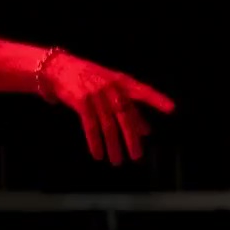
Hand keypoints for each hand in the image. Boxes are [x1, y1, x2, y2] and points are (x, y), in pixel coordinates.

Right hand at [41, 53, 174, 163]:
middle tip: (136, 156)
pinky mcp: (81, 102)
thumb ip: (129, 108)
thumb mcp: (111, 88)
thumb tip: (146, 131)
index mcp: (121, 81)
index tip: (171, 108)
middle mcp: (110, 87)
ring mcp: (95, 94)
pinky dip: (95, 142)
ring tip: (117, 161)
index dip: (156, 99)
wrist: (59, 68)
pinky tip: (98, 155)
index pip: (142, 90)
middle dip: (131, 137)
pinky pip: (90, 126)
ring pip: (108, 125)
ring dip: (113, 145)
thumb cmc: (88, 79)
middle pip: (125, 115)